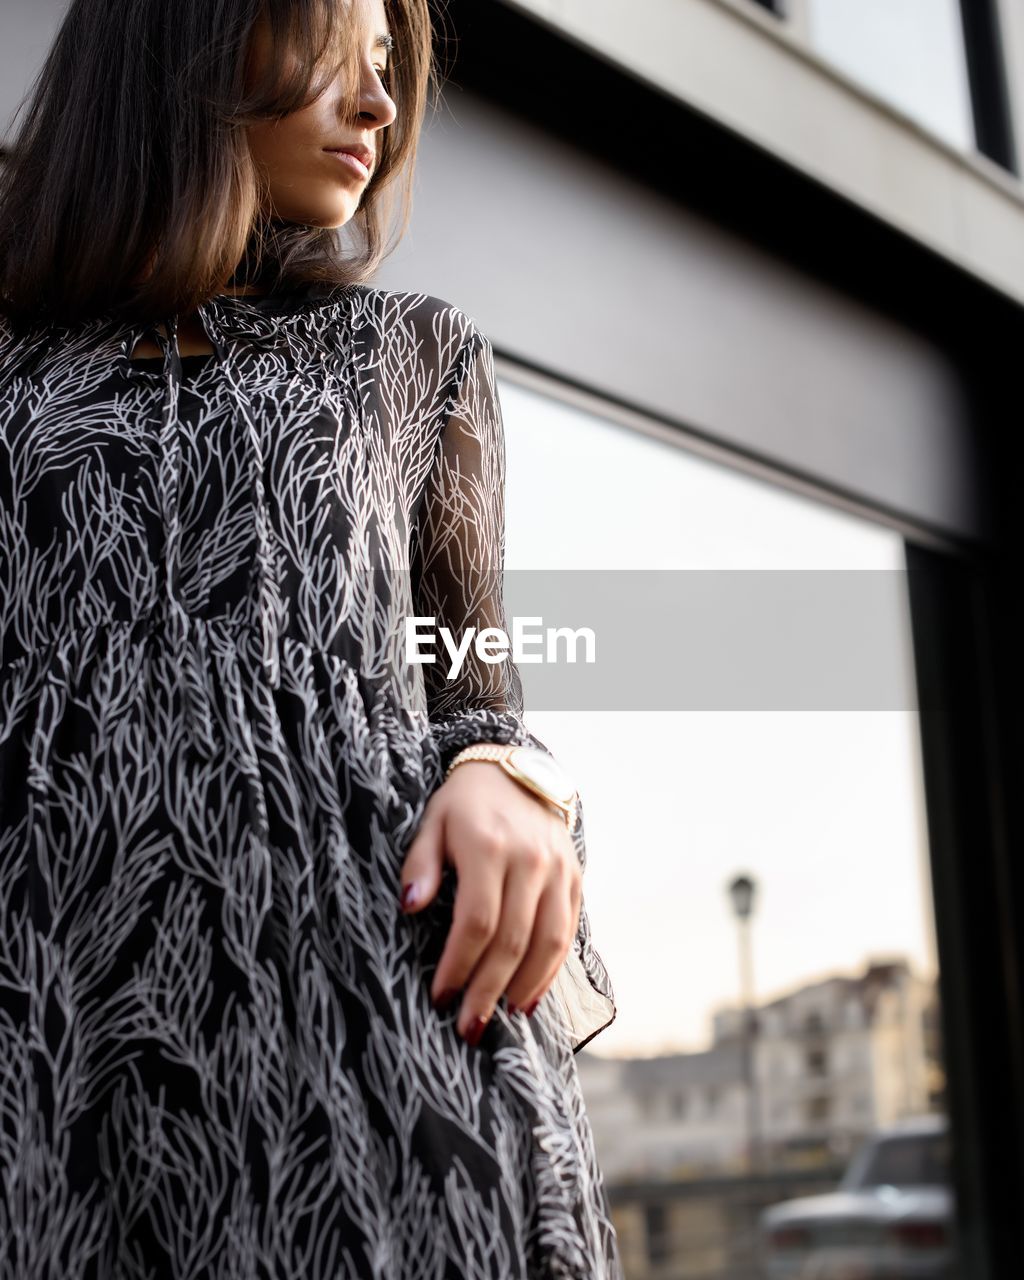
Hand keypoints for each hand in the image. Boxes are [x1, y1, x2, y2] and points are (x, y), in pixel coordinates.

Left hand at [398, 758, 581, 1045]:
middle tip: (467, 1026)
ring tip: (499, 1018)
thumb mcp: (431, 822)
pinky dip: (549, 971)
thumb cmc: (463, 805)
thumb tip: (409, 906)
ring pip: (547, 942)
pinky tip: (528, 996)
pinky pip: (566, 934)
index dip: (459, 965)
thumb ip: (420, 864)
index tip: (440, 997)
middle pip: (512, 939)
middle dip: (487, 989)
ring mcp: (558, 870)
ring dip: (523, 987)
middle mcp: (530, 860)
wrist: (515, 772)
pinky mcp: (574, 879)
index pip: (477, 921)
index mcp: (488, 846)